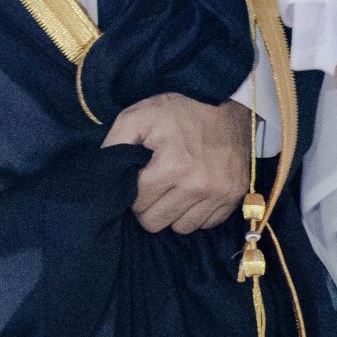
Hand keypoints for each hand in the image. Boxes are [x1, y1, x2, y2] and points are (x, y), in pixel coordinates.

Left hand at [102, 93, 252, 234]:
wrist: (229, 107)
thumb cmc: (181, 113)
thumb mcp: (140, 115)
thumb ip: (115, 143)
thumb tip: (103, 173)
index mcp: (173, 166)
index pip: (138, 204)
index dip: (133, 191)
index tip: (139, 177)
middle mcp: (198, 186)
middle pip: (156, 223)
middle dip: (149, 207)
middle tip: (153, 186)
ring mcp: (219, 195)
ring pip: (181, 228)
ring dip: (173, 213)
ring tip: (173, 189)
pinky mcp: (233, 198)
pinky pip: (205, 224)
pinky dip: (196, 213)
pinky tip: (193, 193)